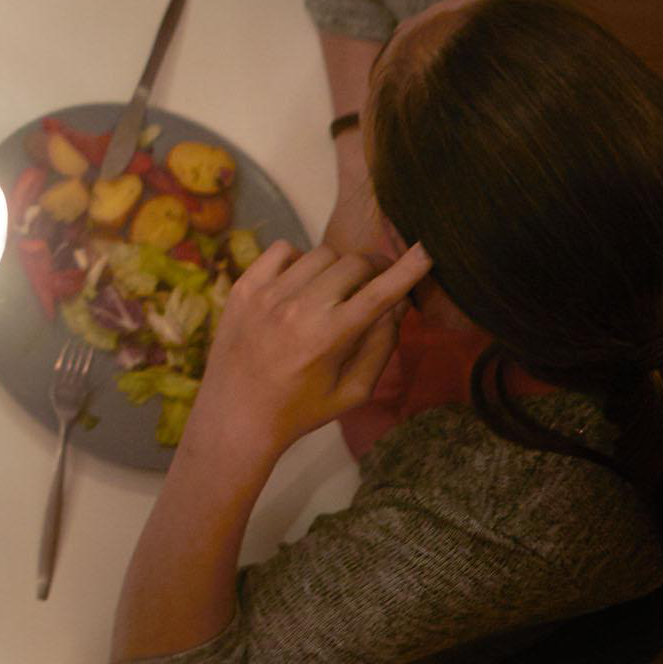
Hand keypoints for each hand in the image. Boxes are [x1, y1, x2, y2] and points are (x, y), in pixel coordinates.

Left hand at [188, 241, 433, 462]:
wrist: (235, 414)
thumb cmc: (301, 409)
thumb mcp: (354, 391)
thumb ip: (381, 345)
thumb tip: (399, 303)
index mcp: (329, 336)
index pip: (379, 292)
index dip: (408, 269)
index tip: (426, 250)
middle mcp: (298, 307)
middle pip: (354, 263)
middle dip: (372, 271)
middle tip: (373, 286)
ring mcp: (266, 292)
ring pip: (320, 253)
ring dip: (337, 267)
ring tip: (332, 292)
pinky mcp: (243, 286)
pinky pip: (283, 249)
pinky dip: (299, 260)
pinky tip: (299, 284)